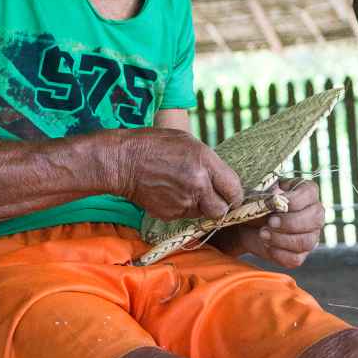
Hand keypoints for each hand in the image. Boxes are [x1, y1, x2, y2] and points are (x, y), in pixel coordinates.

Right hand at [116, 128, 243, 220]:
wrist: (123, 161)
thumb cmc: (154, 145)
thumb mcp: (188, 142)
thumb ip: (209, 163)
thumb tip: (222, 180)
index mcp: (205, 163)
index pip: (235, 190)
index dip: (234, 194)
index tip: (229, 193)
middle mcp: (198, 185)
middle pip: (222, 210)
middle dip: (219, 205)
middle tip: (210, 196)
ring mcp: (183, 202)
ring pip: (202, 214)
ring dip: (198, 205)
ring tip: (182, 187)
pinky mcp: (170, 214)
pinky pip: (184, 215)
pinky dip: (180, 207)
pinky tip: (169, 192)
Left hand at [229, 179, 323, 267]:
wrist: (246, 224)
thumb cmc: (257, 202)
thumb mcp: (260, 191)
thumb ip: (269, 191)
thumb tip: (276, 195)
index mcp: (306, 192)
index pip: (310, 193)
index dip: (294, 200)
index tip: (274, 203)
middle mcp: (314, 214)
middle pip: (315, 219)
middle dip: (290, 222)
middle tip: (270, 222)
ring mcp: (310, 236)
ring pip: (306, 241)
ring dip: (282, 239)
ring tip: (263, 233)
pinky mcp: (300, 254)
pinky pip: (295, 258)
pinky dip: (278, 253)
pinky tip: (267, 244)